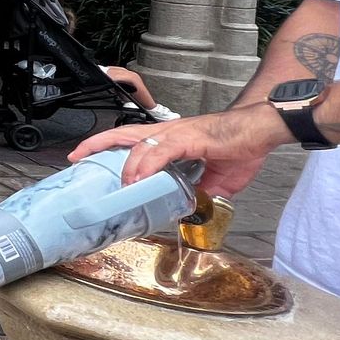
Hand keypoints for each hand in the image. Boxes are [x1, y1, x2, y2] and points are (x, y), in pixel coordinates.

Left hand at [69, 105, 286, 199]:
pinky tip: (138, 177)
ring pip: (138, 141)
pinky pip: (162, 150)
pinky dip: (147, 164)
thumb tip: (188, 208)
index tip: (87, 159)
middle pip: (122, 134)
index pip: (130, 140)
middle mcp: (168, 132)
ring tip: (115, 182)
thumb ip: (199, 191)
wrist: (263, 130)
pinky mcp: (191, 138)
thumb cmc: (241, 147)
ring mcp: (178, 133)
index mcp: (170, 140)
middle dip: (96, 145)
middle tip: (75, 157)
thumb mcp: (217, 179)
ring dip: (123, 162)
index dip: (107, 147)